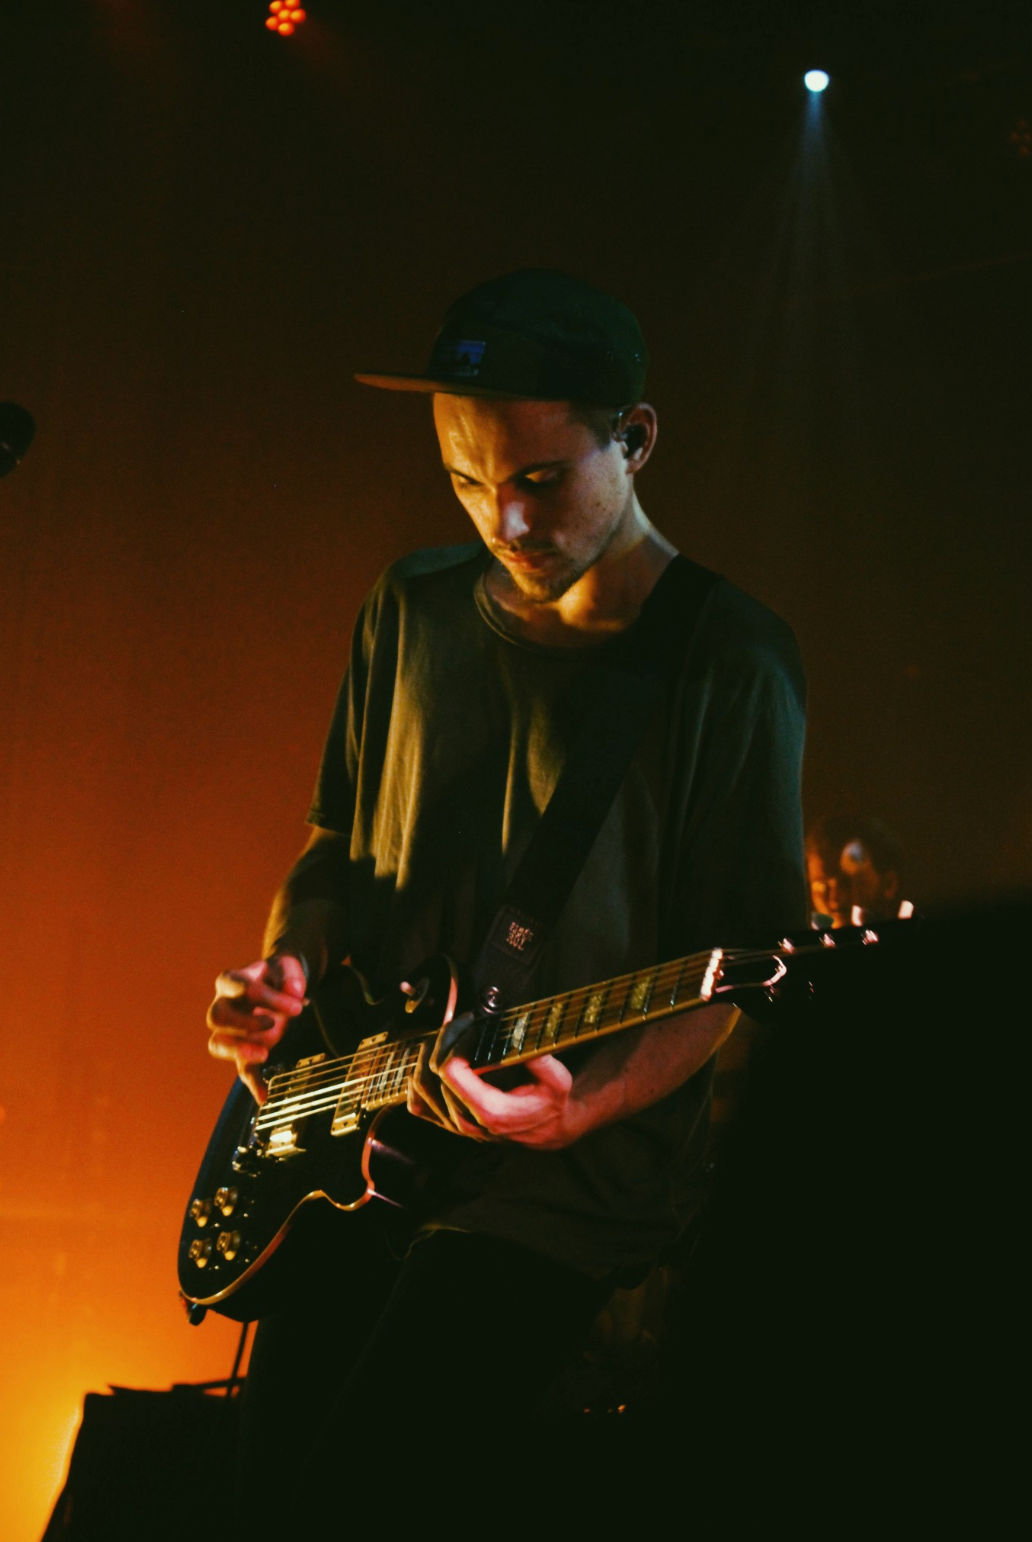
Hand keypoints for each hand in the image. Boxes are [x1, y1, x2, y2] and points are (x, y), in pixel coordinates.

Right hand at [206, 955, 306, 1103]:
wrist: (279, 985)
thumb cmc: (278, 975)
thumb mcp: (287, 967)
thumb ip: (291, 977)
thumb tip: (294, 992)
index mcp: (232, 981)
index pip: (243, 989)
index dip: (269, 998)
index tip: (296, 1006)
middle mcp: (224, 1005)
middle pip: (216, 1016)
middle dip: (242, 1022)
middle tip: (271, 1023)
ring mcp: (230, 1030)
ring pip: (217, 1044)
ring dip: (238, 1050)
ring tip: (264, 1054)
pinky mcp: (244, 1049)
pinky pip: (241, 1068)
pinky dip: (252, 1082)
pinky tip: (264, 1095)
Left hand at [407, 1019, 577, 1149]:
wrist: (547, 1131)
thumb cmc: (551, 1103)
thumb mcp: (557, 1080)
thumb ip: (540, 1059)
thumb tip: (518, 1034)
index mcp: (490, 1111)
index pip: (450, 1070)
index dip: (457, 1041)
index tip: (475, 1024)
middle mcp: (467, 1122)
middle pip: (432, 1072)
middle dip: (446, 1038)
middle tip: (465, 1020)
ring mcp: (453, 1125)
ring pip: (420, 1085)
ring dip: (429, 1053)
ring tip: (450, 1034)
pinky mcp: (447, 1123)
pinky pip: (417, 1103)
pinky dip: (418, 1078)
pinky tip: (433, 1060)